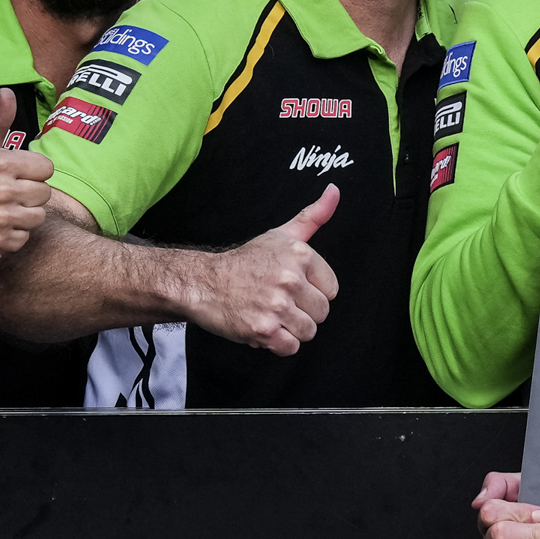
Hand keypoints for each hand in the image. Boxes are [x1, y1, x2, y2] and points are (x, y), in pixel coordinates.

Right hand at [0, 87, 54, 260]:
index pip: (46, 168)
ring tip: (4, 209)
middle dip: (29, 193)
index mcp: (0, 164)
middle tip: (8, 194)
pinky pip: (25, 237)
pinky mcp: (0, 242)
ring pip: (38, 216)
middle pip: (45, 193)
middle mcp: (3, 190)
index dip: (33, 171)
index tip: (16, 175)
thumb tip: (8, 92)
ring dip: (24, 214)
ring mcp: (2, 219)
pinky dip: (13, 234)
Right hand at [185, 185, 339, 354]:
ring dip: (290, 330)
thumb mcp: (282, 234)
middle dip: (302, 313)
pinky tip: (263, 328)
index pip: (331, 290)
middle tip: (278, 302)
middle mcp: (290, 279)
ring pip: (308, 332)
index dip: (311, 292)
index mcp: (301, 255)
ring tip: (270, 314)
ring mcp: (276, 306)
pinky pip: (290, 348)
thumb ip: (313, 216)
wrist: (204, 283)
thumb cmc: (245, 262)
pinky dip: (278, 344)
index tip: (292, 287)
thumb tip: (334, 191)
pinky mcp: (263, 330)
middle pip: (322, 313)